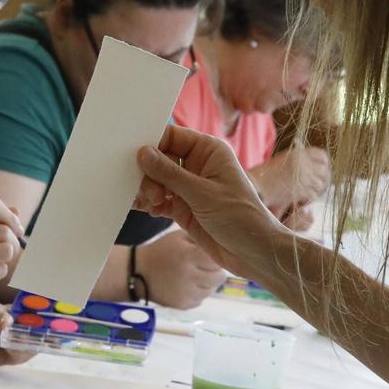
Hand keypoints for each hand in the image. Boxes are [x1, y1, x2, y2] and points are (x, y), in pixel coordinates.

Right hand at [133, 125, 292, 277]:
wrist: (253, 252)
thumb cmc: (240, 217)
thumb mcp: (202, 193)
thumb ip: (170, 174)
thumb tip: (143, 153)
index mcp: (208, 151)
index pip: (172, 136)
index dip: (152, 144)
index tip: (135, 157)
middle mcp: (198, 165)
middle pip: (160, 159)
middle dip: (150, 174)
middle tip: (152, 193)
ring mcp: (189, 187)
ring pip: (157, 180)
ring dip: (149, 190)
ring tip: (152, 204)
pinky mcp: (183, 207)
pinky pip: (159, 200)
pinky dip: (150, 204)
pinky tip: (148, 210)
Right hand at [134, 230, 230, 309]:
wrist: (137, 272)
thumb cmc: (160, 251)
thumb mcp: (178, 237)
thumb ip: (199, 238)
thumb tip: (220, 245)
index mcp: (188, 256)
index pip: (217, 260)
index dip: (215, 259)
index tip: (208, 258)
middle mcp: (190, 276)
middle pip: (219, 277)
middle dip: (215, 272)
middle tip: (204, 268)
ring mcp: (186, 293)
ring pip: (211, 290)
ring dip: (207, 284)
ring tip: (195, 277)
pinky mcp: (182, 305)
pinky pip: (200, 300)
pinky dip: (197, 294)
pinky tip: (187, 286)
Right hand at [250, 145, 329, 231]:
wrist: (255, 187)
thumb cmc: (265, 175)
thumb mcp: (283, 160)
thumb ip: (300, 161)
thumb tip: (315, 166)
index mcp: (299, 154)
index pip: (322, 156)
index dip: (325, 163)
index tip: (322, 170)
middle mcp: (304, 164)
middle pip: (325, 171)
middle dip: (324, 178)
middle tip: (318, 185)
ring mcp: (305, 178)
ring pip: (322, 184)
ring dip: (318, 190)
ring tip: (310, 193)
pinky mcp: (302, 191)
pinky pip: (314, 194)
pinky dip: (311, 198)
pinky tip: (304, 200)